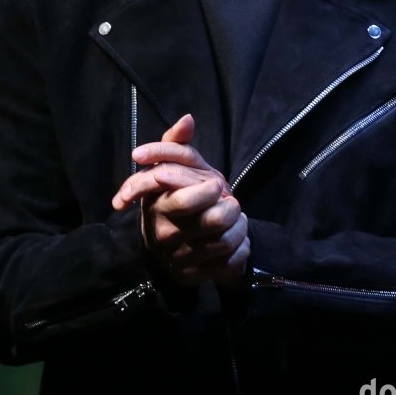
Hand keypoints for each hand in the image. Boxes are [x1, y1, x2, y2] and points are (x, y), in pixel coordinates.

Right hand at [112, 115, 249, 287]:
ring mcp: (177, 257)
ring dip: (238, 227)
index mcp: (156, 204)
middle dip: (231, 207)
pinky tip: (233, 241)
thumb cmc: (180, 194)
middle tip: (229, 201)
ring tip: (233, 220)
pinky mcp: (193, 276)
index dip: (207, 191)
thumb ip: (178, 143)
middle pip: (213, 219)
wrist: (178, 241)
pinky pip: (229, 262)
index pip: (185, 199)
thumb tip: (187, 118)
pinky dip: (239, 249)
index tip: (215, 185)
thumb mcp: (180, 167)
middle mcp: (162, 233)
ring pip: (225, 240)